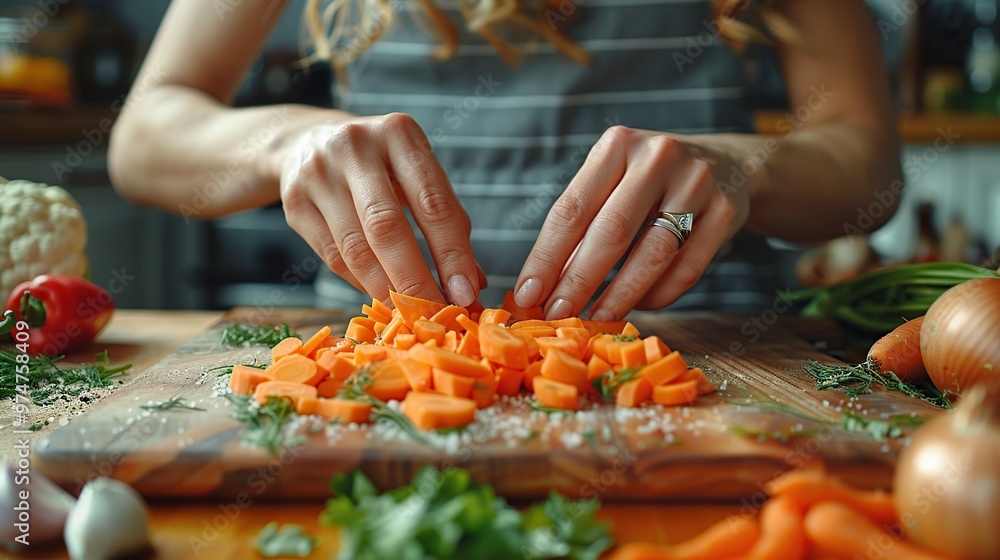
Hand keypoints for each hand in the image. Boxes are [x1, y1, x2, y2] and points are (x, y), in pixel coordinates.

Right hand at [277, 113, 482, 305]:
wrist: (307, 141)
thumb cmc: (381, 164)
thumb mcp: (416, 174)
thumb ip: (447, 221)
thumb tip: (472, 283)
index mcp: (399, 133)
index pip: (433, 202)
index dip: (452, 253)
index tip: (466, 293)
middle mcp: (355, 146)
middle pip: (387, 227)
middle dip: (414, 279)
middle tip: (434, 315)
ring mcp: (318, 172)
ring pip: (355, 248)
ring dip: (386, 288)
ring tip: (409, 312)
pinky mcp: (293, 201)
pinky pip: (332, 257)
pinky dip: (361, 283)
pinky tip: (381, 296)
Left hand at [514, 126, 752, 320]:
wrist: (729, 164)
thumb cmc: (651, 180)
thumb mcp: (614, 181)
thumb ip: (582, 225)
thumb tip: (540, 286)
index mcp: (617, 145)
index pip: (572, 209)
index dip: (546, 257)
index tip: (527, 295)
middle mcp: (658, 157)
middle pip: (611, 231)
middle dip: (579, 281)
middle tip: (557, 315)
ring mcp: (697, 182)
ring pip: (653, 253)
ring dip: (620, 294)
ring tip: (596, 318)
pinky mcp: (726, 211)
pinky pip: (688, 267)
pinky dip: (660, 294)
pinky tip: (640, 306)